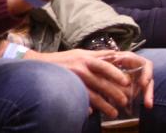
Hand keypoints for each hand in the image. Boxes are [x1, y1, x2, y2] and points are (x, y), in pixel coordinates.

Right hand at [29, 49, 151, 117]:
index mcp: (85, 59)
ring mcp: (73, 80)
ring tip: (114, 113)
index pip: (104, 66)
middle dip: (114, 94)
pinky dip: (86, 107)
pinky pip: (79, 100)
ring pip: (93, 95)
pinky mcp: (66, 89)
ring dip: (105, 106)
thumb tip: (116, 54)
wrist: (39, 64)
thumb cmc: (63, 59)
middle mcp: (80, 69)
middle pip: (101, 83)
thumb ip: (98, 55)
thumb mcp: (80, 53)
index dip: (116, 74)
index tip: (127, 83)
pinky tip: (91, 113)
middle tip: (124, 101)